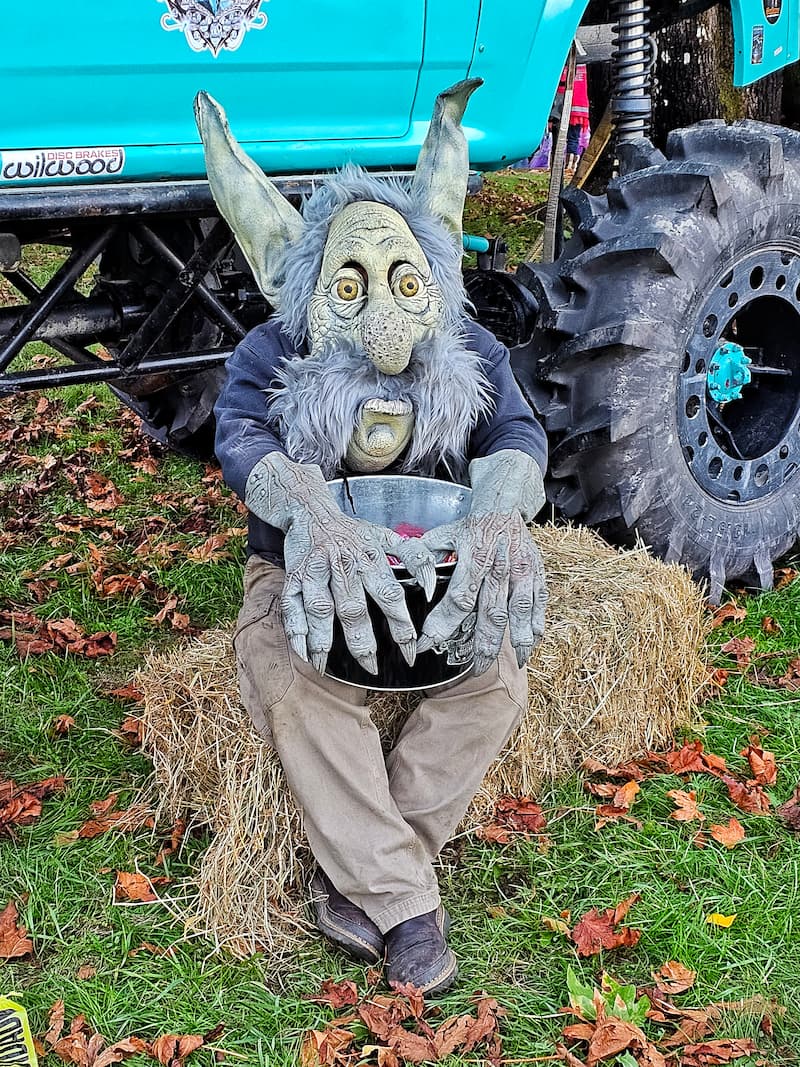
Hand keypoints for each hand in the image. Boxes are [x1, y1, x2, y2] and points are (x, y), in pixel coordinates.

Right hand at [244, 452, 435, 675]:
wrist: (310, 511)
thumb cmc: (353, 532)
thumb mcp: (387, 537)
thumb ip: (415, 559)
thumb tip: (432, 588)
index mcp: (371, 558)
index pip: (390, 597)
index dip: (402, 627)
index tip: (411, 652)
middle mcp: (344, 566)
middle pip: (353, 609)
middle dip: (361, 642)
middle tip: (371, 667)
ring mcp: (316, 572)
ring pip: (320, 609)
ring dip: (322, 640)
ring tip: (326, 666)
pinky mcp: (293, 577)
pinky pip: (292, 606)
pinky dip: (296, 630)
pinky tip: (303, 652)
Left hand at [418, 512, 546, 673]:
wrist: (504, 504)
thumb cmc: (471, 525)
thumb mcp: (443, 534)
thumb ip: (425, 557)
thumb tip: (413, 580)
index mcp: (474, 558)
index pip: (458, 599)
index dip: (443, 624)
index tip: (428, 644)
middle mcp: (499, 568)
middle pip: (491, 613)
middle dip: (483, 645)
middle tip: (475, 669)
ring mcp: (522, 571)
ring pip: (519, 611)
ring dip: (517, 640)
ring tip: (515, 663)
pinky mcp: (537, 573)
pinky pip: (539, 603)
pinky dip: (537, 625)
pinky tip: (532, 644)